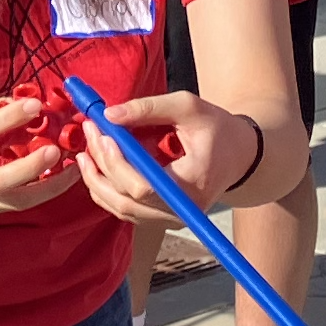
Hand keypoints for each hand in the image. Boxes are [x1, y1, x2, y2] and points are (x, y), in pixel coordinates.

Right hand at [0, 95, 76, 219]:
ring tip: (74, 169)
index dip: (8, 118)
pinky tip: (61, 178)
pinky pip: (17, 204)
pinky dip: (42, 192)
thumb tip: (25, 101)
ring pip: (15, 201)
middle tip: (55, 150)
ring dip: (48, 187)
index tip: (35, 104)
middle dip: (30, 167)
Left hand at [69, 90, 246, 226]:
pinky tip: (97, 165)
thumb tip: (108, 115)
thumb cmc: (216, 128)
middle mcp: (181, 210)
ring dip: (97, 179)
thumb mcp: (188, 107)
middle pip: (126, 199)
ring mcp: (170, 219)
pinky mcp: (161, 219)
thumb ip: (148, 108)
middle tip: (89, 132)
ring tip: (86, 149)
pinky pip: (124, 210)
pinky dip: (105, 189)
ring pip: (120, 208)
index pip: (143, 186)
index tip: (101, 133)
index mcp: (192, 183)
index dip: (116, 163)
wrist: (238, 155)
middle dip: (101, 165)